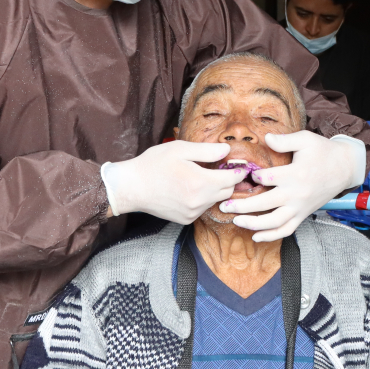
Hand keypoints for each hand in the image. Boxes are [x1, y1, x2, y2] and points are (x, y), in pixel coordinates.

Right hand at [100, 141, 245, 223]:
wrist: (131, 188)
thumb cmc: (153, 165)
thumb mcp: (180, 149)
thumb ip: (207, 151)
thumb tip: (227, 150)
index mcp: (201, 182)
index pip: (233, 178)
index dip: (238, 169)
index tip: (237, 163)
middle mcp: (200, 201)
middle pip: (228, 191)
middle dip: (227, 179)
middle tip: (219, 167)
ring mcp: (193, 213)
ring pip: (216, 200)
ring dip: (214, 189)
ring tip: (201, 176)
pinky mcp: (186, 219)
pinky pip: (203, 208)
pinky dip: (202, 199)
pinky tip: (190, 188)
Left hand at [219, 132, 366, 240]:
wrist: (345, 167)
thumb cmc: (323, 151)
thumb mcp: (305, 139)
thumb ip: (284, 140)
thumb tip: (266, 138)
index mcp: (295, 174)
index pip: (267, 179)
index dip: (253, 177)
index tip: (244, 174)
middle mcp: (296, 194)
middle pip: (264, 204)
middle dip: (241, 205)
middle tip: (224, 204)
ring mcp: (299, 207)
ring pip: (273, 222)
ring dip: (253, 224)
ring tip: (236, 220)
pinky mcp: (303, 215)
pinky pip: (286, 230)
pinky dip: (271, 236)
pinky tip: (255, 236)